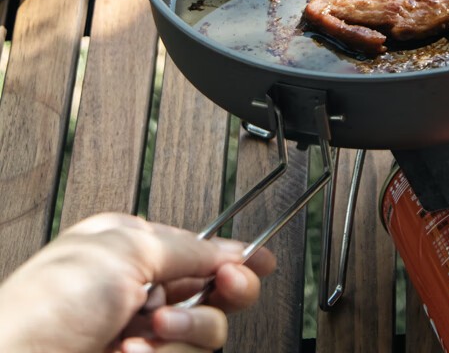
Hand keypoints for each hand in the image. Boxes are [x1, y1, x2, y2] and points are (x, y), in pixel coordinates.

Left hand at [0, 212, 275, 352]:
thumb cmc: (46, 303)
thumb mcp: (126, 248)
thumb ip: (189, 248)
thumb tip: (232, 249)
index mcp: (131, 248)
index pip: (200, 250)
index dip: (236, 255)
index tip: (264, 260)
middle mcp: (138, 292)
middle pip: (213, 292)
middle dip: (223, 290)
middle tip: (225, 287)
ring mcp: (138, 336)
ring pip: (203, 333)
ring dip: (184, 330)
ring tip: (148, 329)